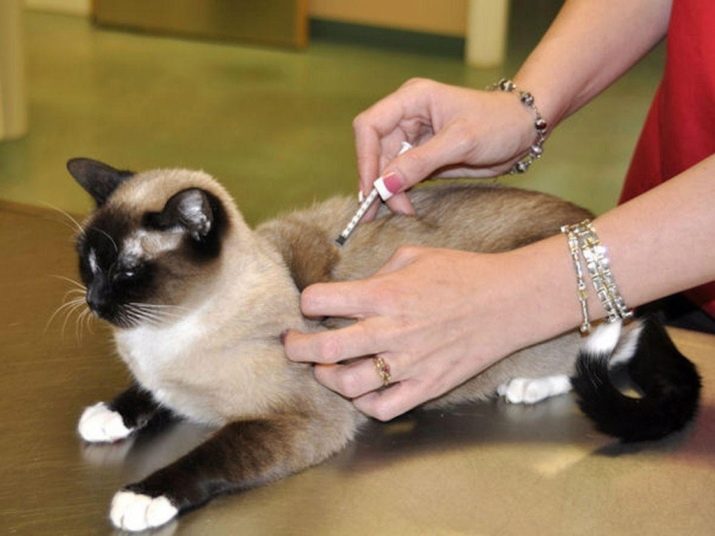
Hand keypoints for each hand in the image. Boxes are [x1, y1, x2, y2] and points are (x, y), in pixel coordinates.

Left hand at [283, 246, 539, 420]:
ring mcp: (409, 363)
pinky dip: (363, 404)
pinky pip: (383, 408)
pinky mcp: (427, 386)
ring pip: (348, 385)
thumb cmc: (463, 273)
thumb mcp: (416, 255)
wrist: (508, 301)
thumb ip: (379, 271)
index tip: (308, 305)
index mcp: (384, 294)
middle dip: (297, 348)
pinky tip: (360, 391)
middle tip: (291, 345)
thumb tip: (355, 288)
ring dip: (326, 377)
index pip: (321, 300)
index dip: (307, 301)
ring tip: (324, 369)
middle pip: (325, 349)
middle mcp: (391, 331)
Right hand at [353, 78, 536, 217]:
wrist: (524, 130)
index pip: (370, 126)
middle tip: (379, 211)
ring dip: (387, 190)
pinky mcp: (422, 156)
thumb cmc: (498, 122)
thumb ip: (420, 162)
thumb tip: (384, 184)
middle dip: (376, 180)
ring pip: (385, 166)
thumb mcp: (460, 142)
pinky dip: (399, 192)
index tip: (371, 188)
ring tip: (399, 212)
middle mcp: (407, 116)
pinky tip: (403, 206)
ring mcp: (413, 137)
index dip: (364, 157)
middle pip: (374, 149)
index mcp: (412, 99)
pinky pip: (401, 175)